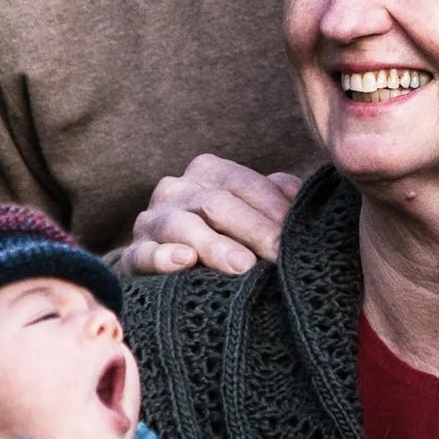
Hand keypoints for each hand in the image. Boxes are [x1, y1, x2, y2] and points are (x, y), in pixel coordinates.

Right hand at [110, 156, 301, 275]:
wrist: (170, 267)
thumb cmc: (226, 237)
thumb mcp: (252, 213)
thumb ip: (278, 198)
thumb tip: (305, 197)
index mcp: (207, 171)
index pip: (245, 184)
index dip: (274, 209)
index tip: (298, 236)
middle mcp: (176, 189)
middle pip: (217, 204)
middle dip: (253, 230)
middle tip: (279, 255)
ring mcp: (151, 221)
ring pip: (182, 226)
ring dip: (214, 246)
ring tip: (242, 265)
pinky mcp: (132, 255)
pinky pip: (144, 253)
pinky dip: (163, 257)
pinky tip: (184, 261)